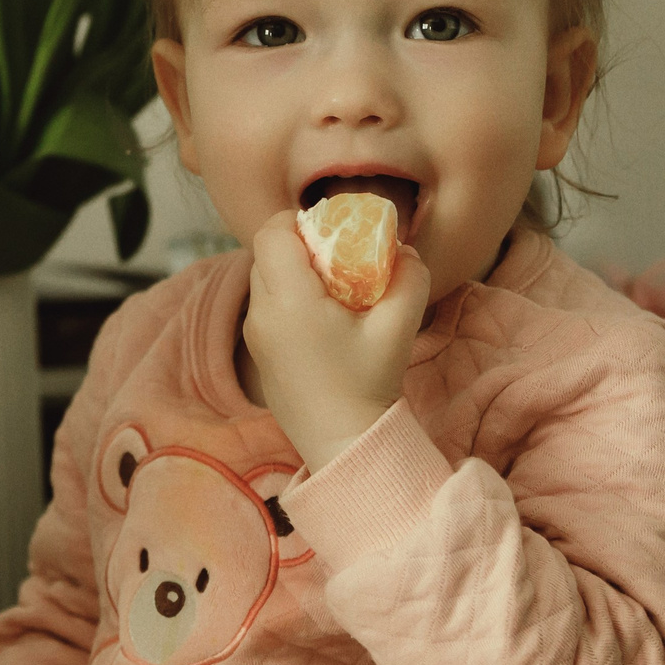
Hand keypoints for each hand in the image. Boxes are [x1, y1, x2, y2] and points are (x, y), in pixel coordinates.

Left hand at [243, 210, 431, 470]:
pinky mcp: (258, 353)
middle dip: (298, 244)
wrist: (342, 444)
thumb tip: (404, 251)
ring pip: (263, 279)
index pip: (271, 233)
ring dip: (292, 272)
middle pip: (265, 253)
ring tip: (333, 289)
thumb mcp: (398, 328)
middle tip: (337, 256)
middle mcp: (261, 312)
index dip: (297, 220)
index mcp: (288, 299)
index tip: (331, 230)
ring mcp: (255, 334)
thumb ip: (410, 279)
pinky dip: (287, 297)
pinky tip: (322, 318)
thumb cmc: (368, 385)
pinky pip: (265, 306)